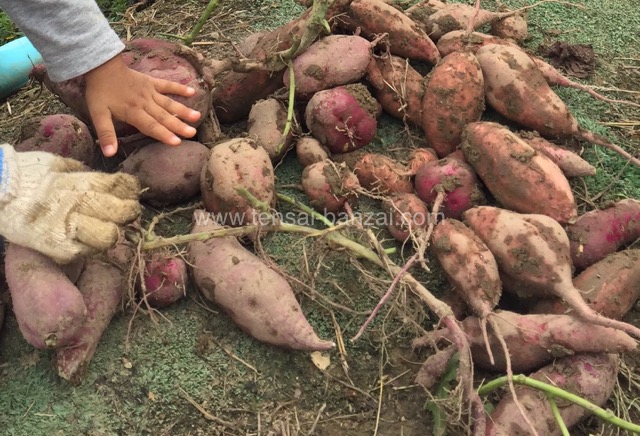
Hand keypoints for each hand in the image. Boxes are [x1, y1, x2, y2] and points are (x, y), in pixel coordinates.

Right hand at [0, 143, 141, 263]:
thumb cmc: (25, 175)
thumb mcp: (56, 165)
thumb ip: (81, 173)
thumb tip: (104, 179)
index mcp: (79, 183)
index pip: (119, 186)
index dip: (130, 191)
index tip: (131, 192)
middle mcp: (77, 205)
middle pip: (121, 213)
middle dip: (128, 213)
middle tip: (125, 213)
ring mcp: (67, 227)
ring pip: (108, 237)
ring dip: (110, 233)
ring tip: (105, 230)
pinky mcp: (56, 246)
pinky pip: (84, 252)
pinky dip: (87, 248)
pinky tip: (83, 242)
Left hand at [84, 54, 201, 156]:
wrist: (101, 66)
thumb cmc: (99, 92)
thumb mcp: (97, 114)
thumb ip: (106, 133)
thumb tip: (109, 153)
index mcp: (133, 112)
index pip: (150, 126)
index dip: (163, 134)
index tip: (177, 142)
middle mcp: (145, 103)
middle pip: (163, 116)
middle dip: (178, 125)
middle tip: (192, 133)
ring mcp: (150, 92)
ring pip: (169, 103)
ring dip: (183, 110)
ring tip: (197, 117)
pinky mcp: (152, 83)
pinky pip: (167, 85)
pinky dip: (179, 88)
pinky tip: (192, 92)